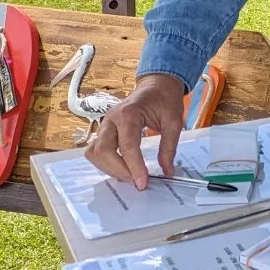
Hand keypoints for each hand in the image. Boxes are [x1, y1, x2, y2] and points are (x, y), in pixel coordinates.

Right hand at [87, 73, 186, 189]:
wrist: (156, 87)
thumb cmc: (164, 100)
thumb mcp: (174, 121)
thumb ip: (169, 147)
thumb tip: (167, 171)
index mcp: (129, 113)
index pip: (127, 146)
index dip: (134, 167)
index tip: (143, 183)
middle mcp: (111, 119)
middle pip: (103, 151)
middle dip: (119, 170)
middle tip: (138, 182)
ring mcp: (104, 125)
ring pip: (95, 153)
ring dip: (109, 168)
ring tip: (130, 176)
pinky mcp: (104, 131)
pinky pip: (95, 151)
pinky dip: (105, 163)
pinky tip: (122, 169)